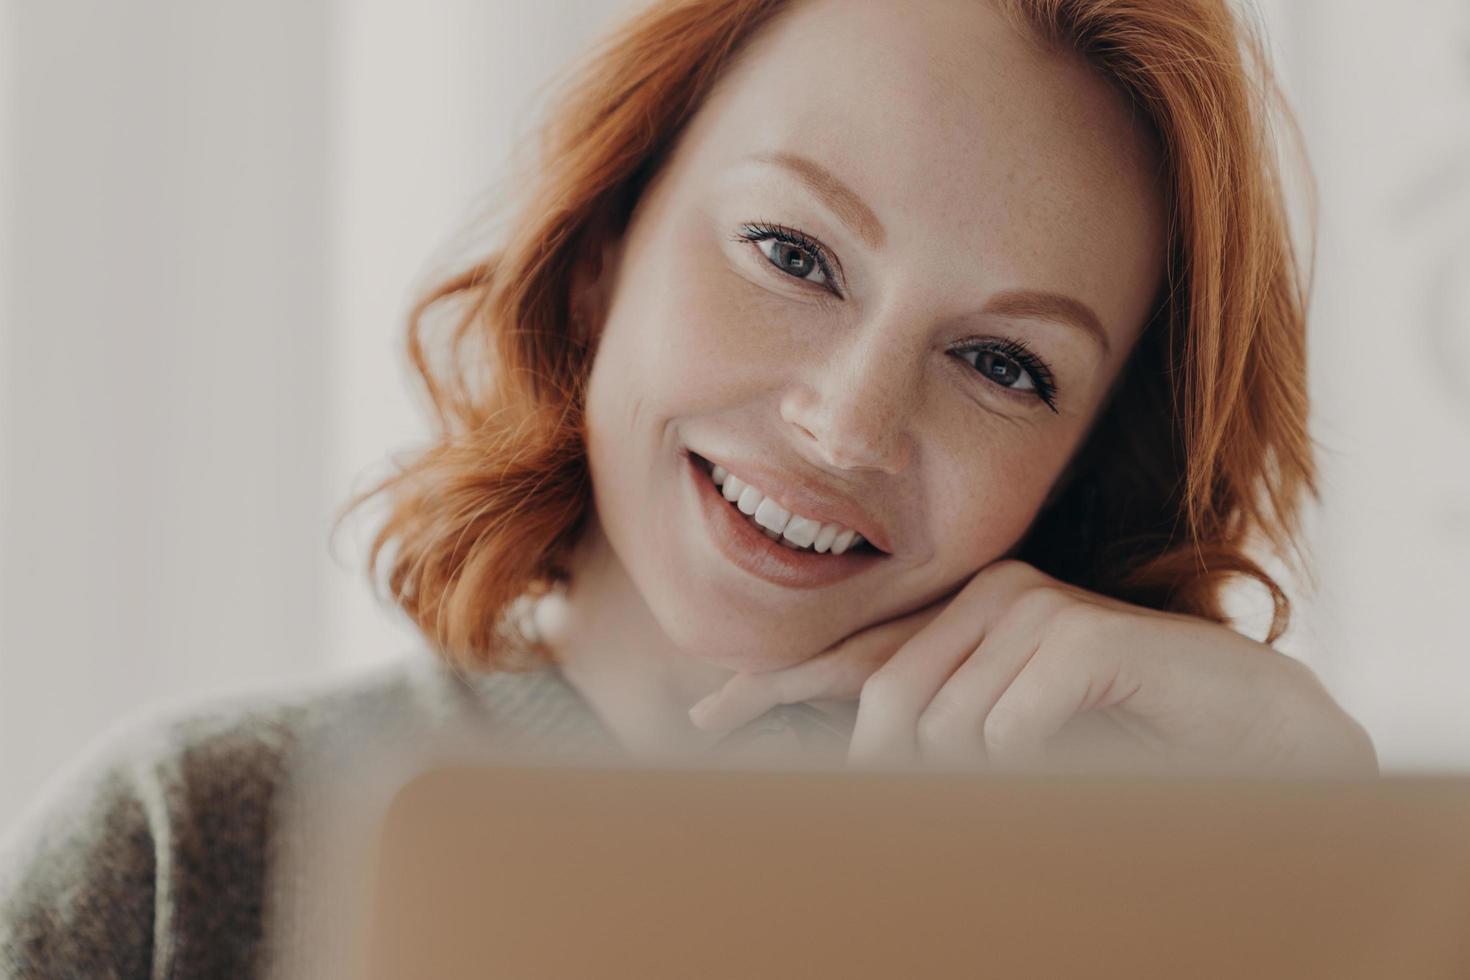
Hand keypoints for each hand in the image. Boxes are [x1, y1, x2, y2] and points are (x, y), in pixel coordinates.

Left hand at [687, 560, 1377, 776]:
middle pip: (891, 707)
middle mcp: (988, 597)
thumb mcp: (1014, 739)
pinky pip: (1007, 733)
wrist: (1253, 730)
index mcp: (963, 617)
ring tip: (1062, 775)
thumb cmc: (1126, 735)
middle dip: (902, 774)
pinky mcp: (1075, 636)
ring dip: (994, 779)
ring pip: (950, 731)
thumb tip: (857, 769)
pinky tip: (1087, 756)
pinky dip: (1036, 767)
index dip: (775, 685)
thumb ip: (943, 736)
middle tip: (968, 803)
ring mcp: (1031, 609)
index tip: (708, 718)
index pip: (851, 654)